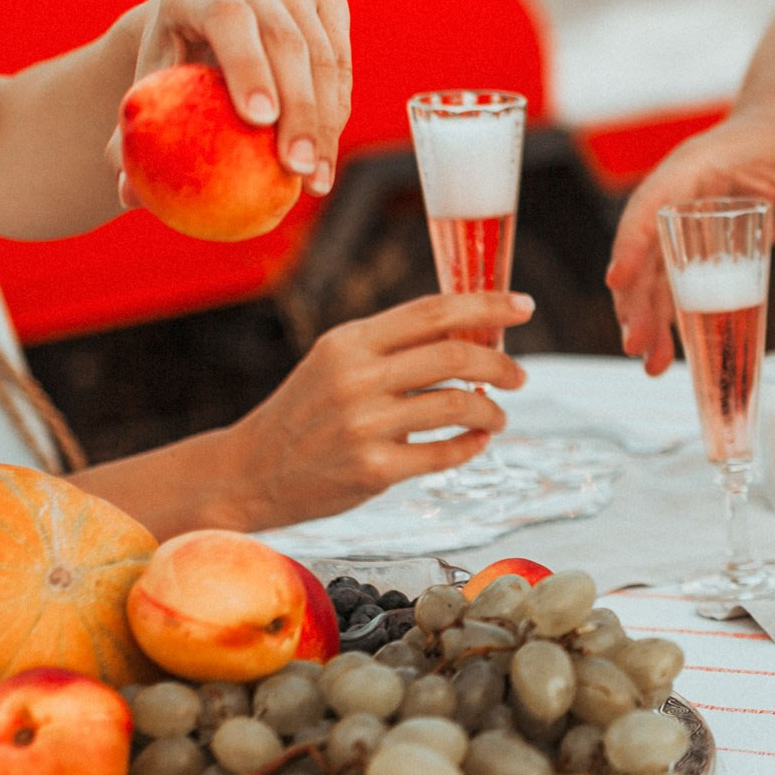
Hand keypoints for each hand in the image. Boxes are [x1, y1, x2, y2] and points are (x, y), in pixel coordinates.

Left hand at [107, 0, 353, 205]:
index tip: (258, 122)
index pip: (227, 19)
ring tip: (314, 182)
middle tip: (295, 170)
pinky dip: (337, 111)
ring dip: (325, 124)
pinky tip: (323, 158)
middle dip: (298, 110)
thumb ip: (129, 145)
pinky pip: (342, 61)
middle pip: (283, 40)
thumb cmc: (166, 81)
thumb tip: (128, 196)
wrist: (200, 36)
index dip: (247, 65)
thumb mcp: (143, 106)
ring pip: (322, 55)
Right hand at [215, 292, 531, 529]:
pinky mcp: (372, 470)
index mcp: (350, 341)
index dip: (486, 304)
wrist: (250, 470)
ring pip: (457, 404)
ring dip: (491, 411)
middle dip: (501, 363)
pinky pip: (443, 454)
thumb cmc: (307, 412)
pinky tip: (476, 442)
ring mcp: (363, 425)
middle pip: (454, 354)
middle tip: (519, 375)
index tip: (523, 306)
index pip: (433, 311)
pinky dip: (471, 446)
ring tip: (497, 416)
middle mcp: (356, 377)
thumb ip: (393, 346)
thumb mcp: (337, 361)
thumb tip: (470, 330)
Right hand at [606, 104, 774, 373]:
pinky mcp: (692, 249)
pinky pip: (671, 286)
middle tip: (636, 344)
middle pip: (644, 250)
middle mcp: (675, 197)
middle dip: (636, 299)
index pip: (652, 203)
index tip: (618, 280)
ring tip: (648, 363)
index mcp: (694, 167)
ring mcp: (680, 226)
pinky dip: (667, 320)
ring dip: (645, 318)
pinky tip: (663, 356)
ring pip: (651, 275)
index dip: (632, 241)